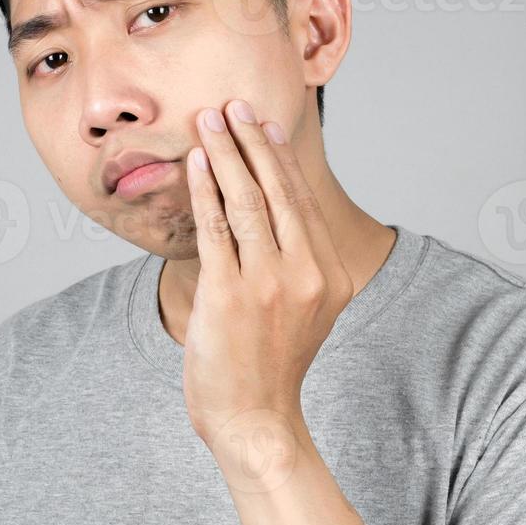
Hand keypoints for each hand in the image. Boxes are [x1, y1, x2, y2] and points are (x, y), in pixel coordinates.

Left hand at [182, 98, 353, 451]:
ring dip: (223, 153)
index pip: (301, 200)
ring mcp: (268, 283)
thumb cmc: (270, 366)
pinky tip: (194, 163)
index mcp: (331, 275)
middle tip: (230, 106)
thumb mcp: (305, 310)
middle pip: (276, 190)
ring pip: (245, 200)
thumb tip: (275, 210)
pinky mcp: (230, 294)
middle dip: (250, 141)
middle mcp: (306, 273)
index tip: (262, 124)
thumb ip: (299, 264)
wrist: (255, 419)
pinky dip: (204, 189)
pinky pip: (215, 227)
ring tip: (206, 121)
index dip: (279, 157)